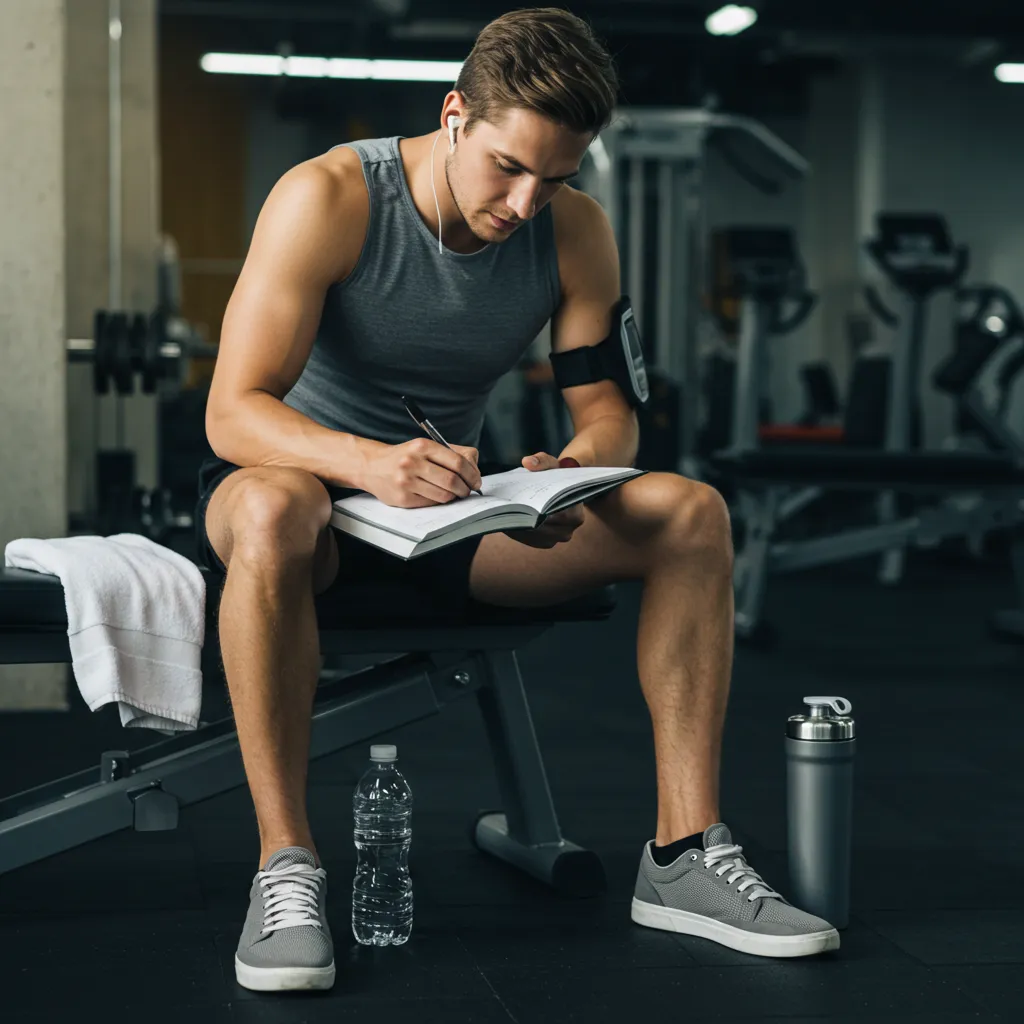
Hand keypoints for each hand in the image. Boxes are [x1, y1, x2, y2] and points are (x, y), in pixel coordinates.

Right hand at [362, 438, 480, 507]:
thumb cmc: (405, 457)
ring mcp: (406, 481)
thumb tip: (474, 469)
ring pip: (444, 495)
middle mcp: (413, 462)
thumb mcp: (424, 447)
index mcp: (422, 446)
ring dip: (454, 497)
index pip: (458, 462)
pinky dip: (439, 501)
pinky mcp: (402, 498)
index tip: (476, 481)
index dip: (472, 474)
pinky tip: (437, 495)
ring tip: (454, 493)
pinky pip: (431, 503)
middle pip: (452, 480)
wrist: (371, 466)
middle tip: (468, 490)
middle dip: (465, 488)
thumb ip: (451, 453)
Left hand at [504, 452, 584, 547]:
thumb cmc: (556, 477)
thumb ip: (542, 460)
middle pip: (541, 527)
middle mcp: (567, 531)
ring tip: (505, 510)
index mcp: (576, 514)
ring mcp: (554, 540)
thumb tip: (527, 462)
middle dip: (524, 516)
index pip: (555, 515)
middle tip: (507, 506)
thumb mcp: (552, 465)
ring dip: (518, 524)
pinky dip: (517, 529)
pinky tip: (507, 517)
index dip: (537, 508)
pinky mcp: (542, 544)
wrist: (559, 492)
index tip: (520, 500)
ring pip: (532, 535)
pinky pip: (528, 539)